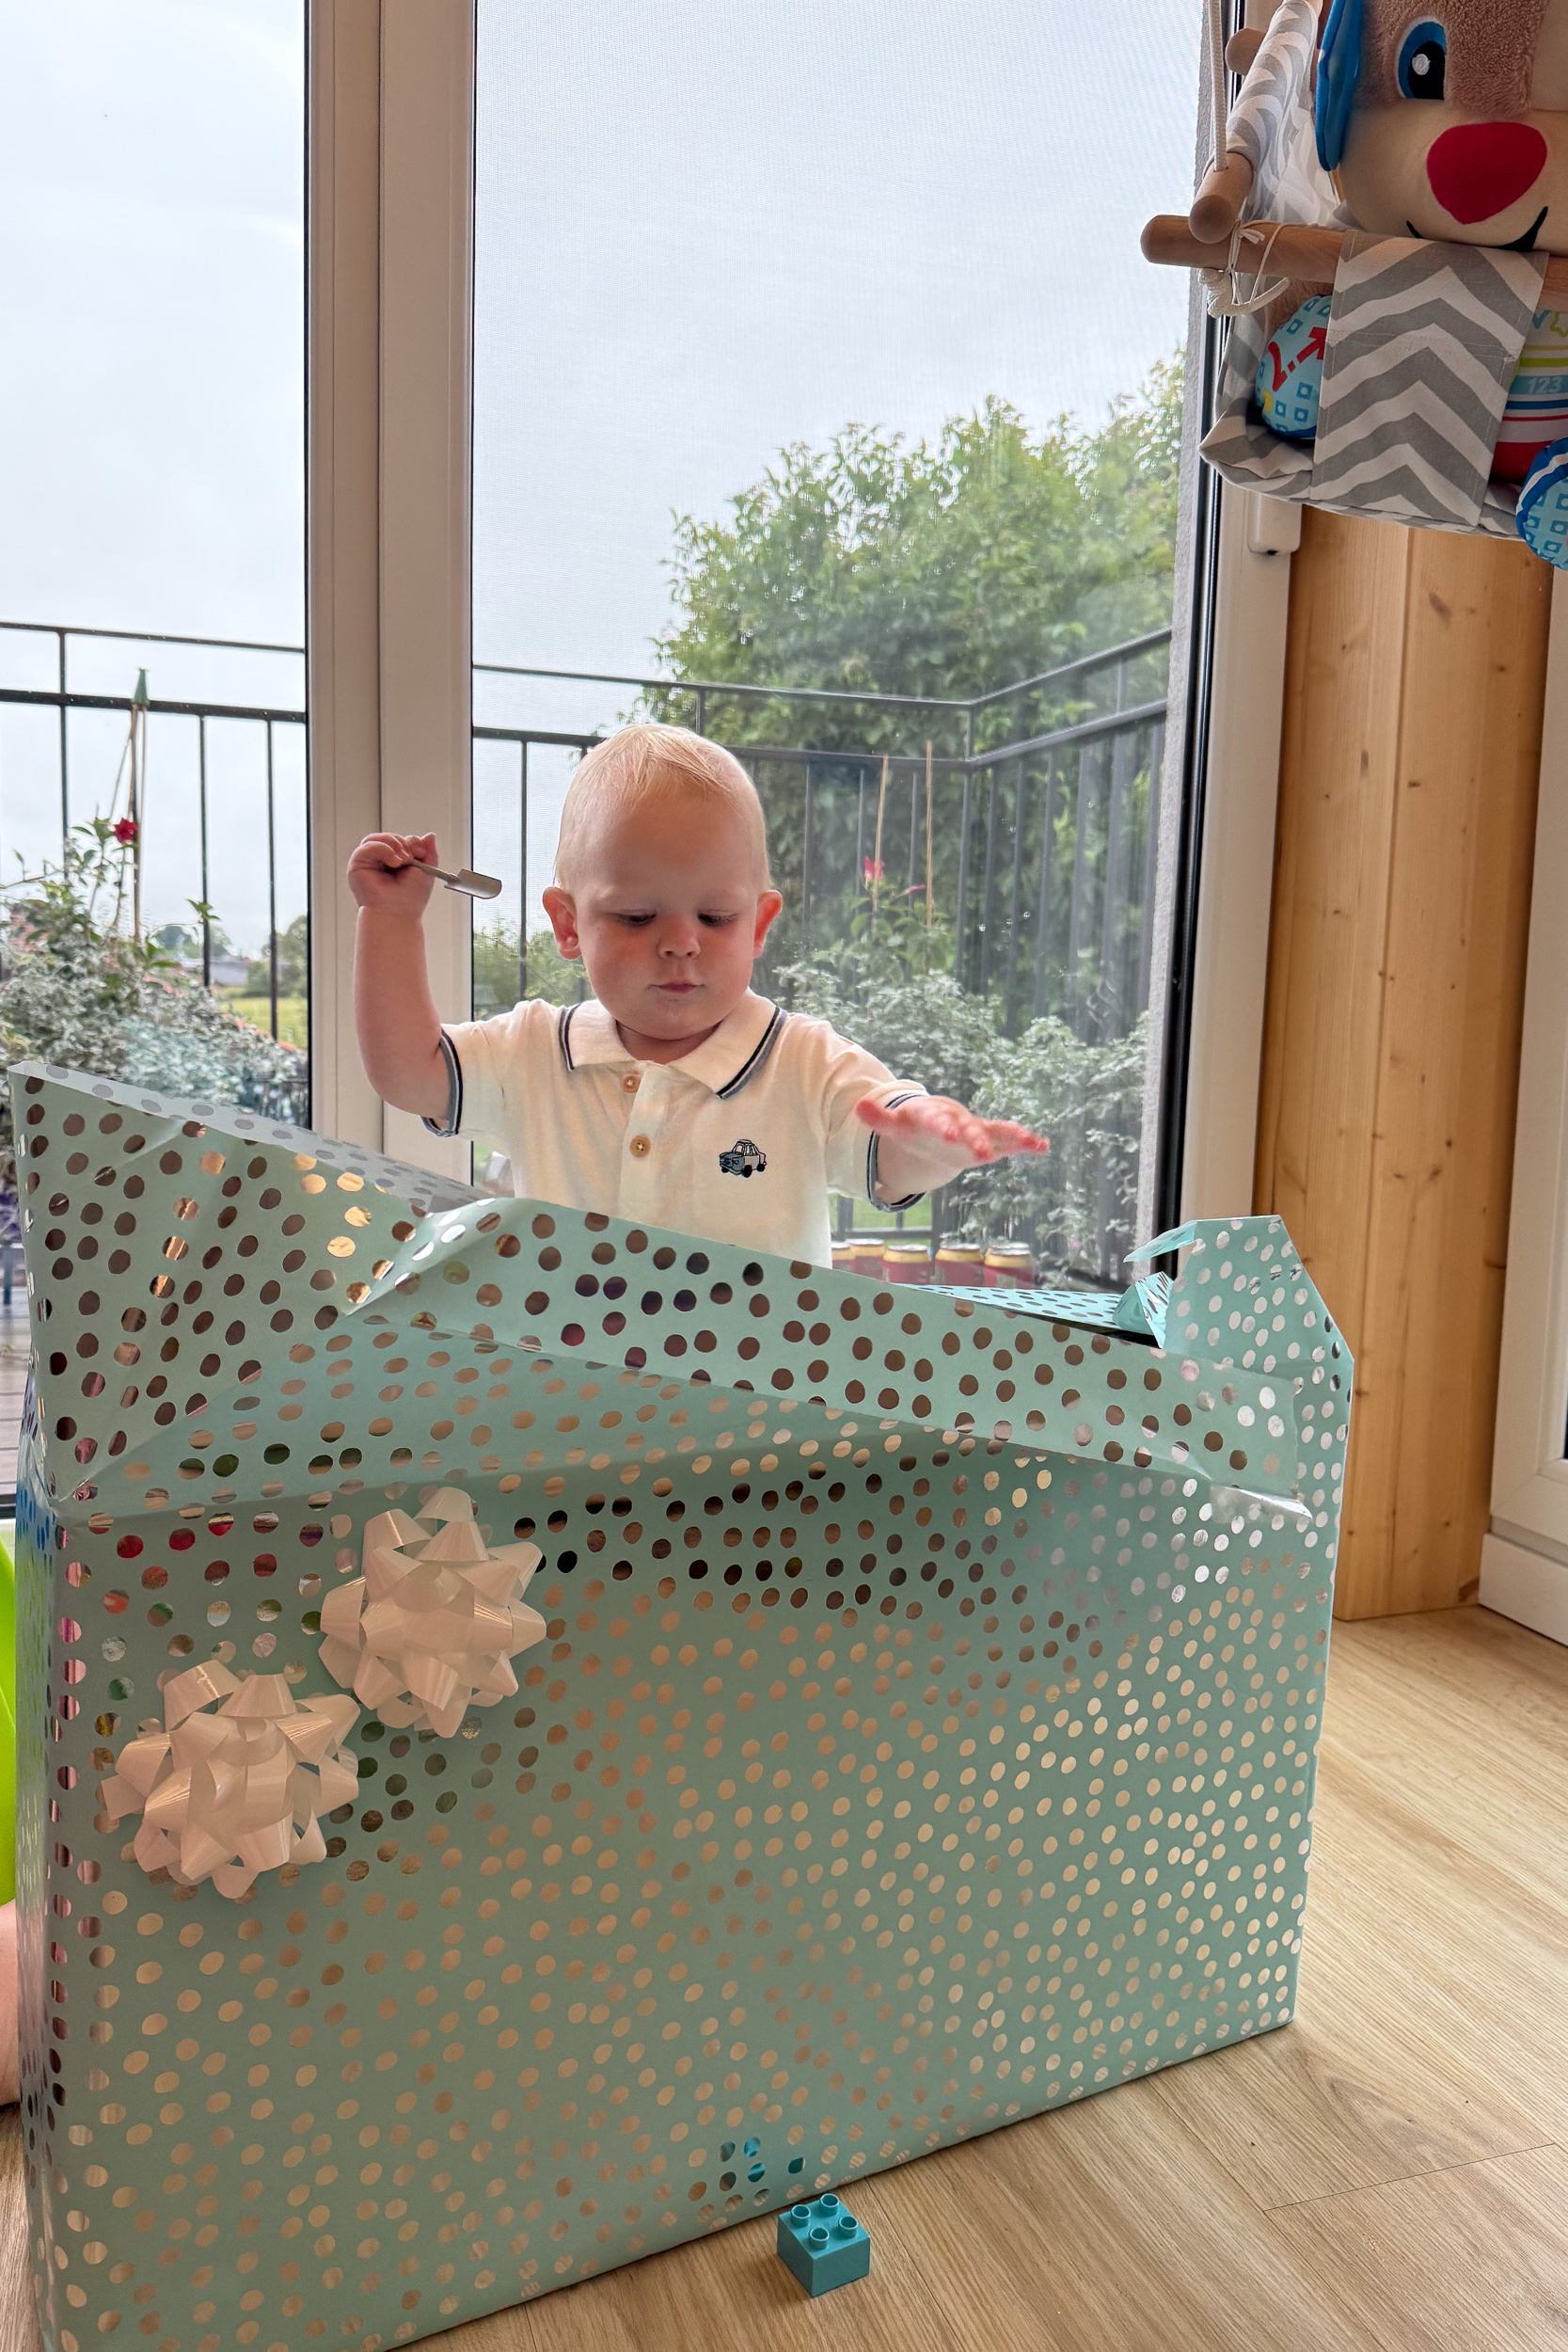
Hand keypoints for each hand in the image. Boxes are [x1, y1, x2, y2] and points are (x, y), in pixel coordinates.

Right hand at [348, 832, 438, 915]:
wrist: (398, 912)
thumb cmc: (410, 898)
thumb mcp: (426, 870)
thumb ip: (428, 851)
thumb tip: (429, 835)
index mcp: (395, 861)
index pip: (400, 840)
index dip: (411, 842)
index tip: (420, 852)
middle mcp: (380, 861)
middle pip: (388, 837)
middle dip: (402, 843)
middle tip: (410, 857)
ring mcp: (368, 862)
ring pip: (376, 838)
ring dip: (392, 844)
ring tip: (401, 860)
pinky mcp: (357, 865)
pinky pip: (367, 846)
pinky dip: (382, 849)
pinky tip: (392, 861)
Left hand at [856, 1094, 1048, 1197]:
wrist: (937, 1125)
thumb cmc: (914, 1128)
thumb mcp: (896, 1127)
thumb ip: (879, 1119)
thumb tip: (857, 1106)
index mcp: (935, 1116)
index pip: (938, 1121)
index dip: (943, 1127)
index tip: (949, 1135)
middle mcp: (960, 1120)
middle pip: (968, 1129)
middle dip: (975, 1139)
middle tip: (982, 1154)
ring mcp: (977, 1129)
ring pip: (995, 1131)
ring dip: (1012, 1137)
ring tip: (1031, 1143)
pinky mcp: (992, 1139)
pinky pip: (1009, 1139)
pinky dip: (1026, 1142)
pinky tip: (1044, 1147)